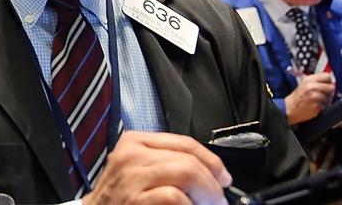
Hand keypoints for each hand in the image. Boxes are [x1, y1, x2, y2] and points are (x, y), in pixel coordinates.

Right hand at [82, 132, 230, 204]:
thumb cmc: (118, 200)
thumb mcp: (135, 170)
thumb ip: (164, 163)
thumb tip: (208, 172)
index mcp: (134, 143)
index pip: (183, 142)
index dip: (211, 160)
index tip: (223, 177)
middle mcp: (132, 155)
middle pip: (189, 159)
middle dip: (213, 183)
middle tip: (219, 200)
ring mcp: (132, 178)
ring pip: (187, 173)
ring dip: (208, 195)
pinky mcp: (136, 201)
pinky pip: (175, 197)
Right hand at [285, 73, 335, 124]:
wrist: (290, 107)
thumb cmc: (298, 96)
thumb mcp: (305, 83)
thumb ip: (317, 81)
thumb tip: (331, 81)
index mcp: (309, 79)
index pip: (327, 76)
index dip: (329, 81)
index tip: (328, 84)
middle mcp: (312, 86)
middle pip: (331, 86)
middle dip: (329, 91)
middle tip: (324, 93)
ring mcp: (314, 96)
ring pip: (330, 96)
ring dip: (327, 99)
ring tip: (319, 100)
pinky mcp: (317, 105)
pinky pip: (326, 105)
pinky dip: (323, 105)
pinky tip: (317, 105)